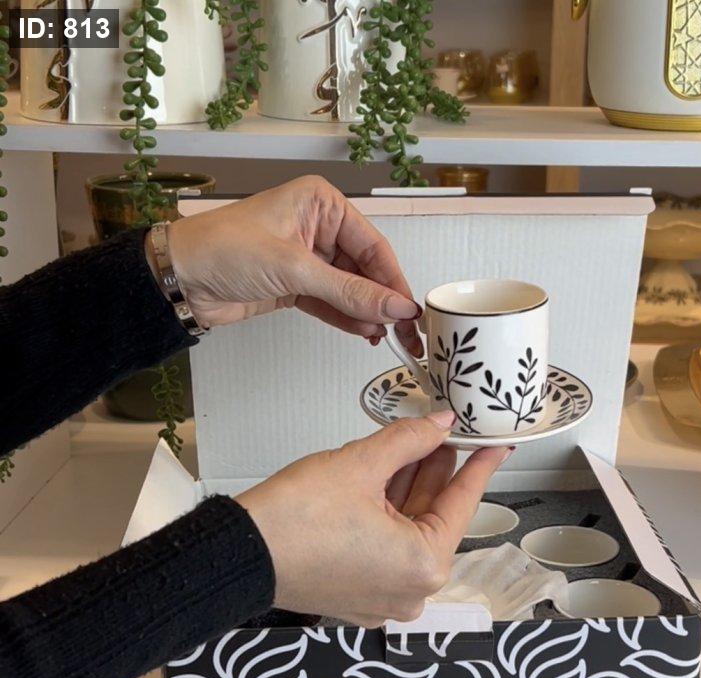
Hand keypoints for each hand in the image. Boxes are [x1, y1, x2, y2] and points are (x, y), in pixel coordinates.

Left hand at [160, 175, 421, 353]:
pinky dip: (348, 320)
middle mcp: (317, 227)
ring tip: (389, 338)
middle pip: (365, 269)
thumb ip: (349, 292)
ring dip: (368, 314)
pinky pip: (332, 303)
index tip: (410, 310)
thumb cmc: (223, 249)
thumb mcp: (293, 268)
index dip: (393, 281)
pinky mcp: (295, 286)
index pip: (372, 246)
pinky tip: (366, 334)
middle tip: (407, 331)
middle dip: (384, 301)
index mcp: (320, 203)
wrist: (178, 278)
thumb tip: (395, 307)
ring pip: (350, 289)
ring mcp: (307, 259)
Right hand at [237, 411, 509, 626]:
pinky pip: (388, 548)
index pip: (462, 504)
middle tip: (447, 434)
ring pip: (408, 531)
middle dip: (436, 473)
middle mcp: (411, 592)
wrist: (238, 554)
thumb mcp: (361, 465)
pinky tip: (387, 477)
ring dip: (410, 489)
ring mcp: (385, 598)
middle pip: (434, 518)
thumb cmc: (292, 522)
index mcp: (424, 566)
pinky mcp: (360, 595)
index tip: (495, 447)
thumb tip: (437, 426)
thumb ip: (409, 441)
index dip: (478, 466)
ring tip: (417, 446)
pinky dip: (388, 515)